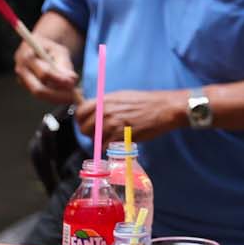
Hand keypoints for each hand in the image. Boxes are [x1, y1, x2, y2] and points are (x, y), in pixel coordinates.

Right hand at [14, 32, 80, 102]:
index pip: (44, 73)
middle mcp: (22, 71)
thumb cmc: (50, 48)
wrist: (37, 48)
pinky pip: (43, 97)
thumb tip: (71, 80)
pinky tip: (68, 96)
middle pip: (38, 90)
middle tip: (76, 96)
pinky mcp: (28, 87)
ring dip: (59, 99)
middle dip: (59, 96)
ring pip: (41, 96)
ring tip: (75, 96)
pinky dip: (56, 98)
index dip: (59, 80)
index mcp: (28, 57)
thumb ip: (64, 65)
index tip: (72, 83)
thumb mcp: (59, 51)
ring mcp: (23, 81)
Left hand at [75, 89, 189, 142]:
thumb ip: (105, 104)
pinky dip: (109, 148)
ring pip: (95, 139)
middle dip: (91, 134)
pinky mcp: (120, 136)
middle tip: (101, 135)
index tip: (87, 125)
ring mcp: (112, 124)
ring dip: (101, 142)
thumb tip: (94, 111)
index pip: (79, 113)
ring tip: (112, 139)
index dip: (81, 121)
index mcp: (104, 100)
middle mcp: (105, 112)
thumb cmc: (146, 102)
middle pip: (84, 128)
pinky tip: (117, 144)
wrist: (164, 108)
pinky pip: (105, 146)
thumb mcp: (121, 96)